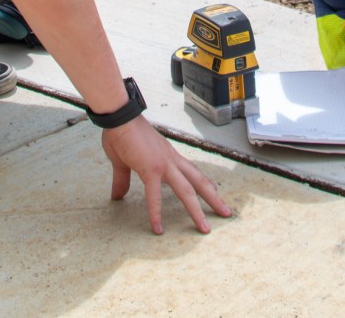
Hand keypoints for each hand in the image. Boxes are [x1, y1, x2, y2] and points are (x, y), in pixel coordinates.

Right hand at [101, 116, 232, 233]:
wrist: (119, 117)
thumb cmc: (122, 133)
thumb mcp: (124, 161)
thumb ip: (123, 179)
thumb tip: (117, 196)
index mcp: (168, 156)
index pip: (192, 171)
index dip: (205, 183)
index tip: (216, 192)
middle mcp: (171, 160)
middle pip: (198, 182)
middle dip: (213, 199)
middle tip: (226, 213)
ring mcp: (163, 165)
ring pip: (186, 190)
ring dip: (197, 210)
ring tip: (205, 228)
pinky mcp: (150, 169)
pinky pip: (154, 195)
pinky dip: (156, 213)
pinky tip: (158, 228)